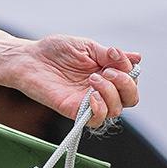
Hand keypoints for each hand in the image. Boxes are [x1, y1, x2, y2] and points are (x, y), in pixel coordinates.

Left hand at [7, 36, 139, 129]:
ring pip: (116, 111)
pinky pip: (95, 121)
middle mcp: (100, 90)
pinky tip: (91, 96)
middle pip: (129, 99)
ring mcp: (87, 101)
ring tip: (93, 79)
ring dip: (111, 94)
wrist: (29, 59)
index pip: (131, 81)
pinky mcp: (73, 110)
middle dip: (126, 84)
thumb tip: (137, 58)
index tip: (114, 56)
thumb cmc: (54, 51)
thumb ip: (110, 55)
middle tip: (107, 72)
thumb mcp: (87, 47)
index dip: (129, 71)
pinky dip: (99, 110)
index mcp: (106, 73)